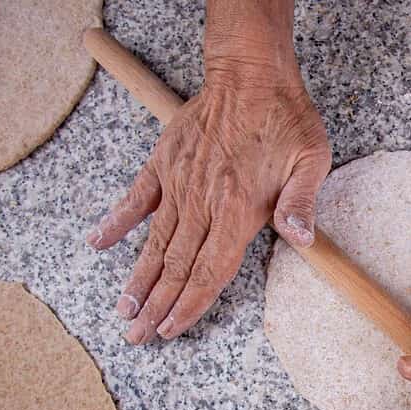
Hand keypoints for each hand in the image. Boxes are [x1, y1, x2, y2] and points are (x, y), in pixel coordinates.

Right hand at [87, 81, 329, 342]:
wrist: (250, 73)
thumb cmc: (286, 118)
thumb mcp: (312, 160)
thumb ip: (301, 204)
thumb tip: (301, 241)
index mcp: (238, 208)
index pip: (210, 270)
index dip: (190, 304)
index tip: (171, 330)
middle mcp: (204, 202)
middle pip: (176, 266)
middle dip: (157, 306)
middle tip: (137, 337)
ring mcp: (180, 182)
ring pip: (155, 241)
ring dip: (138, 278)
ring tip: (123, 310)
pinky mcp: (165, 162)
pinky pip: (136, 197)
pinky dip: (117, 221)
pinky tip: (99, 243)